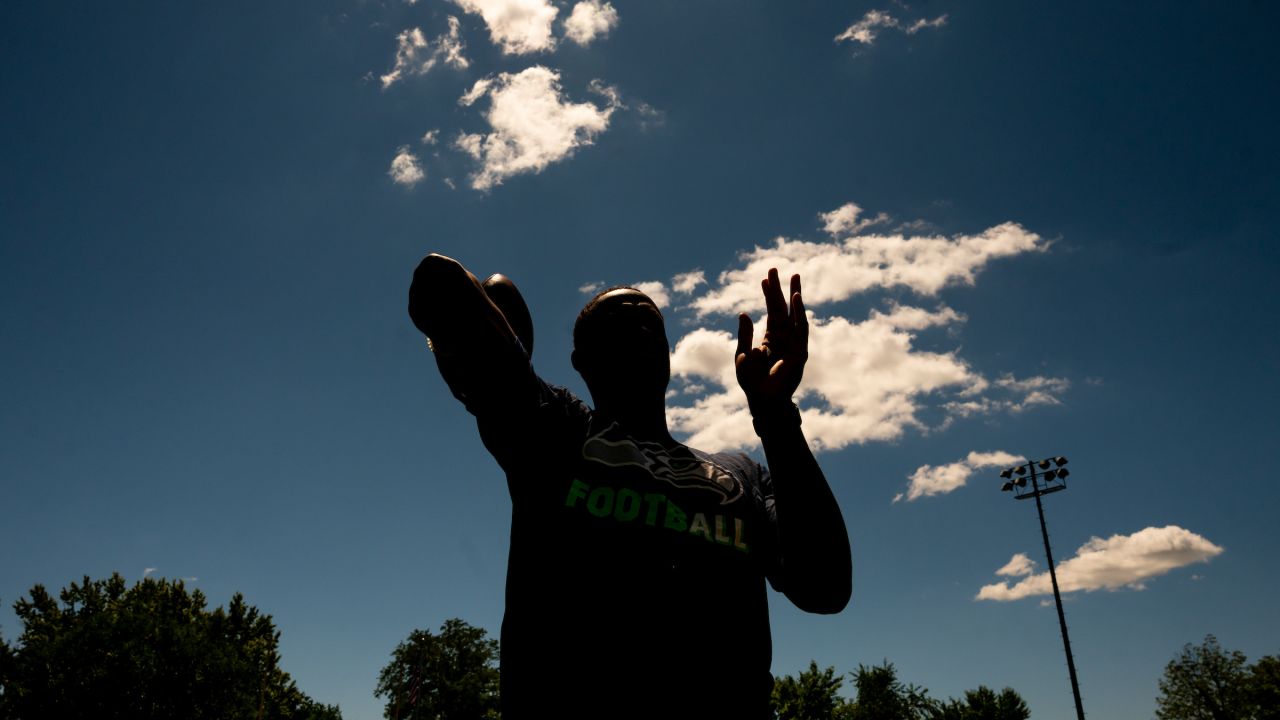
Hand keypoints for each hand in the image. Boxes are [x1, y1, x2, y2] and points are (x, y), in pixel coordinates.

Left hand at [735, 268, 807, 409]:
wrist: (763, 400)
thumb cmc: (752, 382)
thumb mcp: (742, 355)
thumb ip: (744, 335)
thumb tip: (743, 313)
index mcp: (771, 338)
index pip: (771, 311)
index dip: (768, 295)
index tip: (765, 278)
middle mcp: (784, 338)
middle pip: (782, 308)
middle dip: (779, 289)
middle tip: (775, 267)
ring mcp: (793, 344)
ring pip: (794, 314)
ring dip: (794, 295)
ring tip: (794, 276)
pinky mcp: (800, 352)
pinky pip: (800, 328)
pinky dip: (799, 312)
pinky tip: (796, 298)